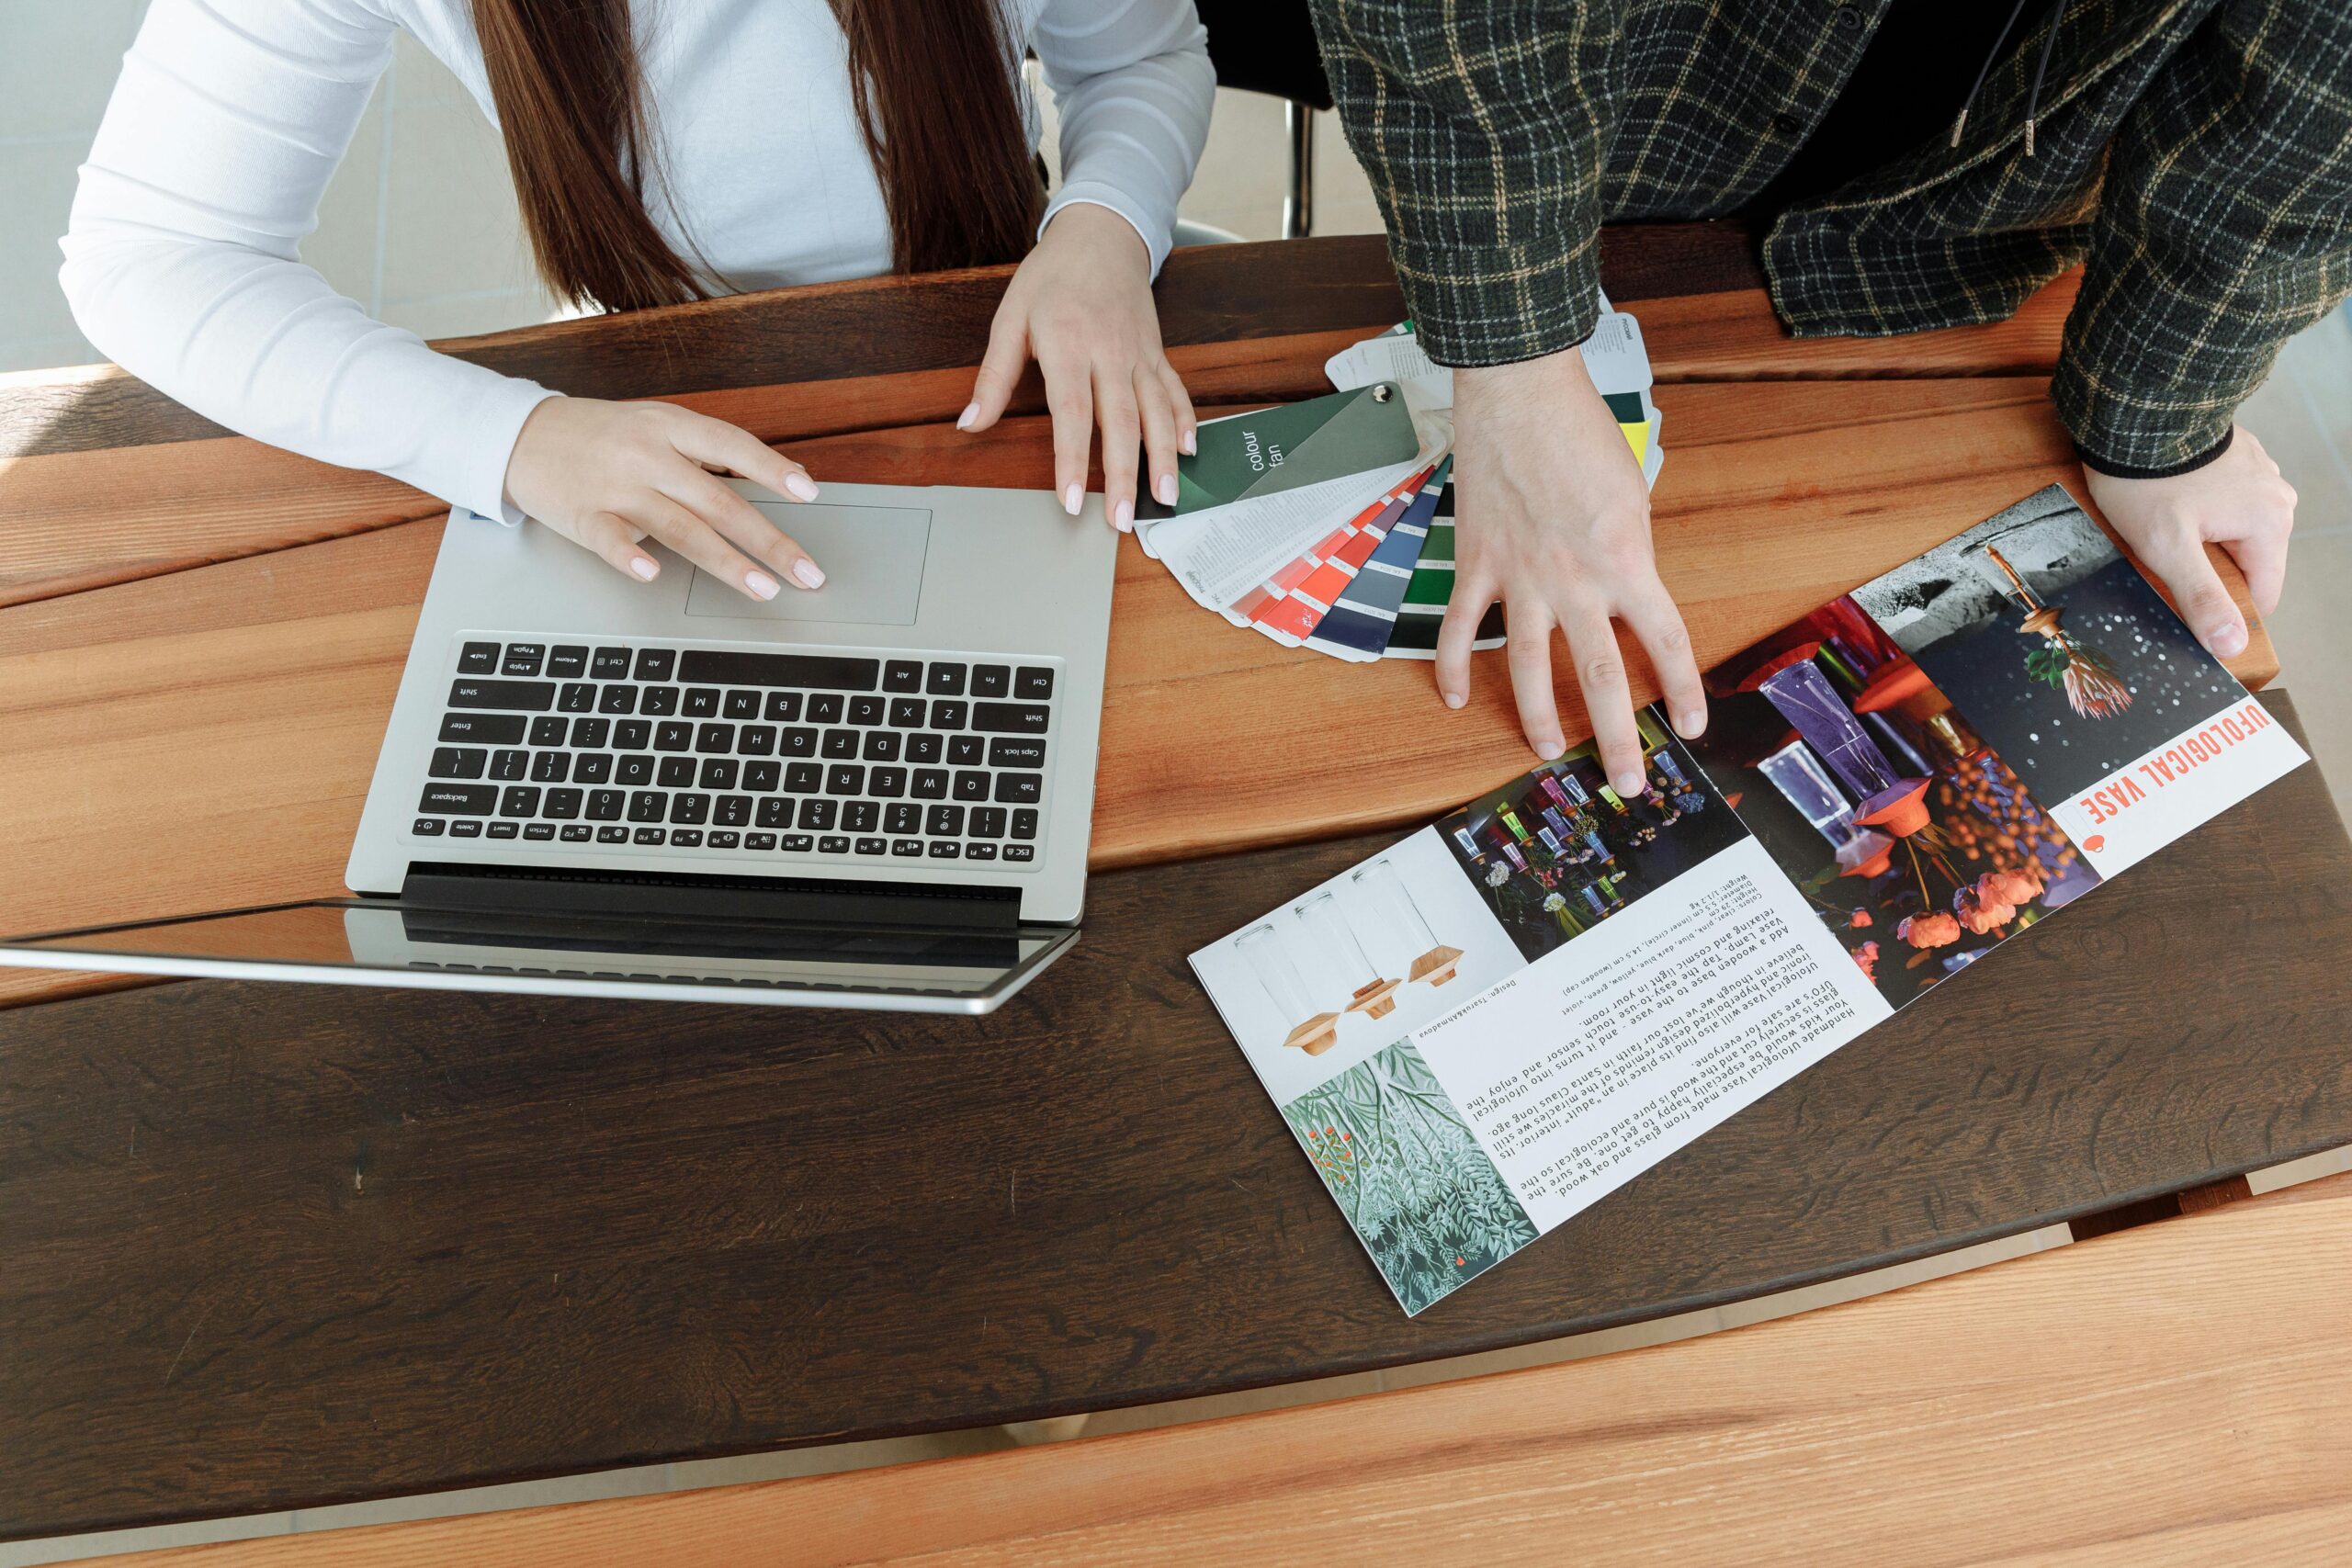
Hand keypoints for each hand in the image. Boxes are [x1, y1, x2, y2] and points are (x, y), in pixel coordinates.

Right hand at [503, 397, 824, 599]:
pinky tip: (652, 574)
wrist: (521, 435)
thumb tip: (778, 476)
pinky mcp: (582, 515)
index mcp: (670, 426)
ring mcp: (615, 486)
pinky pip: (611, 539)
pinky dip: (630, 557)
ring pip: (679, 526)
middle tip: (806, 572)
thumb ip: (709, 452)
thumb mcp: (656, 426)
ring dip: (726, 561)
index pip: (732, 445)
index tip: (808, 492)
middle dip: (769, 540)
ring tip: (764, 588)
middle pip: (718, 500)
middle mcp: (647, 454)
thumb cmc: (600, 435)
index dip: (772, 469)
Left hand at [958, 202, 1196, 531]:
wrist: (1101, 234)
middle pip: (1121, 422)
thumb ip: (993, 376)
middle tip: (1122, 520)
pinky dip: (1186, 422)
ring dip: (1163, 459)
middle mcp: (1110, 352)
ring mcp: (1140, 354)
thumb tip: (968, 424)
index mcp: (1068, 344)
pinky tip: (1190, 452)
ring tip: (1165, 497)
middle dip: (1124, 475)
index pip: (1071, 413)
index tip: (1070, 499)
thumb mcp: (1010, 318)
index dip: (1072, 459)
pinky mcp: (1157, 353)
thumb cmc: (1051, 277)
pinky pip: (1175, 392)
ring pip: (1157, 413)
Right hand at [1442, 346, 1706, 793]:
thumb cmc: (1582, 431)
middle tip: (1626, 782)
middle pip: (1598, 678)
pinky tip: (1453, 699)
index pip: (1665, 641)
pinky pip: (1458, 629)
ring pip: (1525, 668)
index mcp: (1627, 561)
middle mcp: (1576, 581)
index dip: (1683, 689)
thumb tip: (1624, 585)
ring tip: (1547, 751)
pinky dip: (1450, 668)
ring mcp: (1521, 578)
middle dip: (1615, 739)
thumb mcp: (1631, 492)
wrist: (1520, 392)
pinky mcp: (1476, 565)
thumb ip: (1628, 548)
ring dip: (1537, 717)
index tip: (1693, 726)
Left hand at [2081, 425, 2294, 659]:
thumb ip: (2203, 599)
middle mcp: (2277, 496)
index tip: (2184, 600)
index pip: (2262, 593)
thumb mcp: (2169, 550)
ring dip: (2200, 537)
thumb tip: (2232, 646)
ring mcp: (2259, 473)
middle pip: (2246, 561)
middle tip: (2163, 554)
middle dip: (2207, 567)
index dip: (2223, 607)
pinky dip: (2199, 510)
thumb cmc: (2146, 480)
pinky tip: (2168, 500)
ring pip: (2233, 531)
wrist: (2133, 414)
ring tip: (2162, 523)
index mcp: (2271, 522)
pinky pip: (2224, 501)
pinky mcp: (2236, 458)